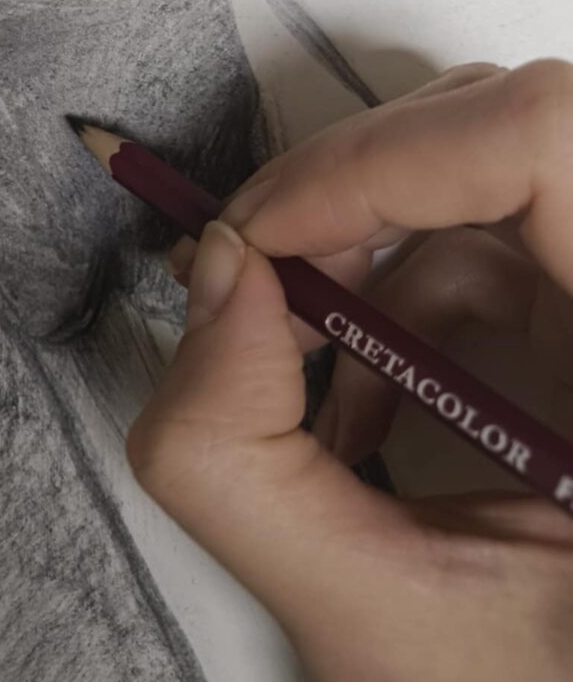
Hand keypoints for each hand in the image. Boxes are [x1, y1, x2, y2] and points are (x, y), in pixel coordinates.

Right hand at [127, 61, 572, 681]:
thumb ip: (234, 461)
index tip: (265, 235)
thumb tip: (207, 276)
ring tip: (307, 370)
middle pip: (494, 130)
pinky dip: (392, 300)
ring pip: (478, 172)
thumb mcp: (370, 617)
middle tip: (251, 282)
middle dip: (344, 195)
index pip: (542, 138)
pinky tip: (362, 401)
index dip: (384, 157)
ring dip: (360, 255)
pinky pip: (482, 235)